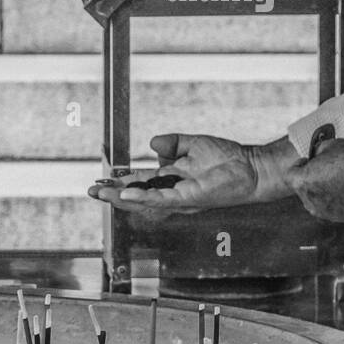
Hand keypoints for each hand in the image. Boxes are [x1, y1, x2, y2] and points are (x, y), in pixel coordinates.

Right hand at [88, 134, 265, 216]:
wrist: (251, 168)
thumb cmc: (228, 158)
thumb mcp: (194, 144)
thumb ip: (172, 143)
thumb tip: (152, 142)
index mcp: (172, 179)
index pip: (140, 182)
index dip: (120, 181)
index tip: (101, 180)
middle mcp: (172, 191)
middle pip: (136, 195)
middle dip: (113, 194)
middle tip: (92, 191)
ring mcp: (179, 197)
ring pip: (143, 201)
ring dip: (121, 199)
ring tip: (101, 194)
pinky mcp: (188, 198)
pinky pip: (160, 199)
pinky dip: (142, 198)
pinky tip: (126, 195)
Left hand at [286, 139, 343, 221]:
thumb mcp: (329, 145)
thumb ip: (318, 152)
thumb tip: (319, 154)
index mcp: (302, 183)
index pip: (290, 175)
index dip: (299, 165)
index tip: (307, 160)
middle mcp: (311, 203)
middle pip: (305, 191)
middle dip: (312, 180)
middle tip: (325, 170)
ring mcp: (328, 213)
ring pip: (321, 203)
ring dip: (326, 193)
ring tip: (341, 180)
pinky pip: (339, 209)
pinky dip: (343, 201)